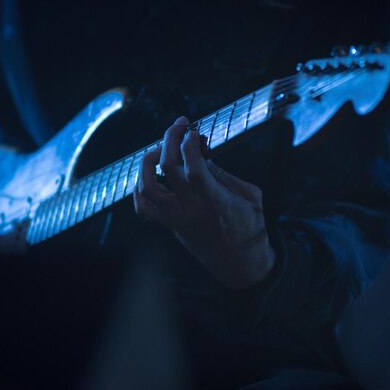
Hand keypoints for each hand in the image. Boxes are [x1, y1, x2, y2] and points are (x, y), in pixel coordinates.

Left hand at [133, 116, 275, 289]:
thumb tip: (202, 154)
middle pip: (167, 168)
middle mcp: (190, 209)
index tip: (193, 131)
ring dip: (147, 162)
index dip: (189, 144)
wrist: (240, 263)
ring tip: (159, 149)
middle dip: (170, 139)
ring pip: (147, 187)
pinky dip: (139, 188)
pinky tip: (148, 175)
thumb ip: (225, 174)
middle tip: (179, 126)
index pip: (193, 168)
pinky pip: (143, 207)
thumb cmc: (250, 226)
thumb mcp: (250, 196)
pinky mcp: (169, 225)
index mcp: (215, 201)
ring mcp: (176, 218)